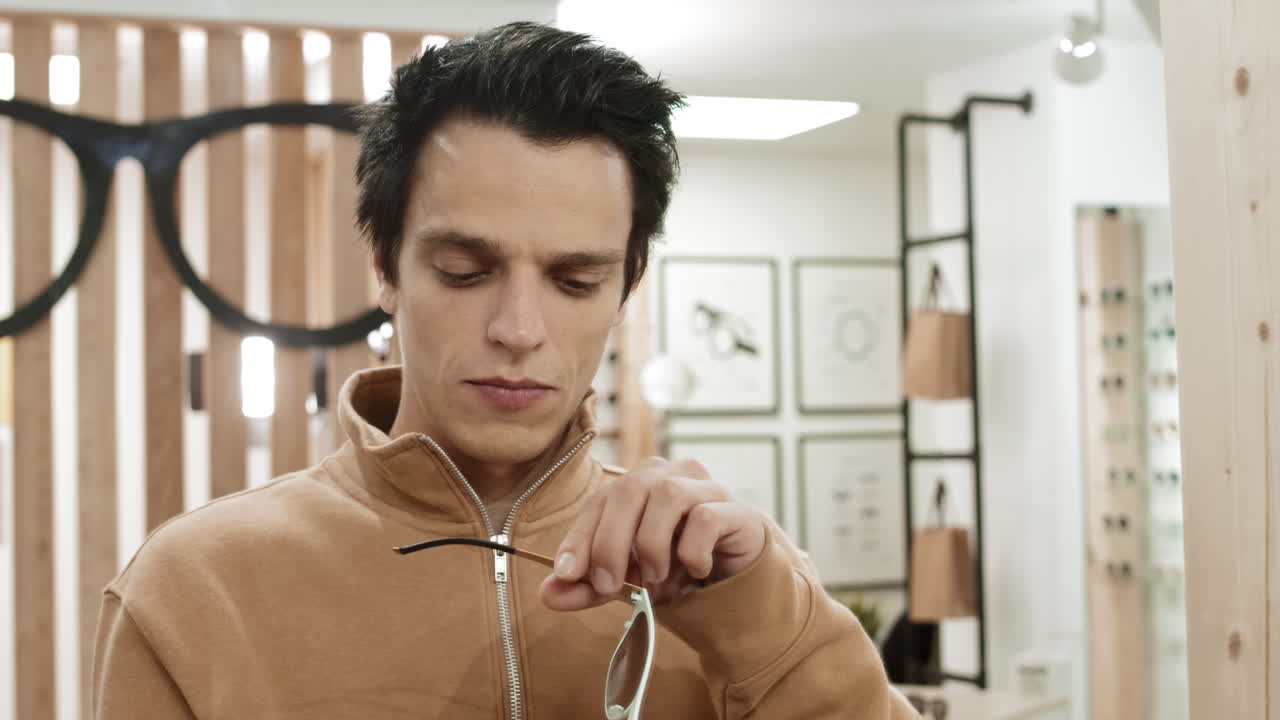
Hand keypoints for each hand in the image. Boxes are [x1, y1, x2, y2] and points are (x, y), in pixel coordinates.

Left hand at [540, 456, 767, 610]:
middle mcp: (669, 474)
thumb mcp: (627, 580)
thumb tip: (549, 594)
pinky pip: (706, 519)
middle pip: (629, 490)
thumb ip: (588, 585)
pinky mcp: (736, 508)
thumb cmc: (675, 566)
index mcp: (638, 483)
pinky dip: (692, 551)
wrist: (735, 575)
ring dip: (653, 546)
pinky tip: (695, 569)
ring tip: (656, 577)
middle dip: (611, 542)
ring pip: (668, 497)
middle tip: (610, 585)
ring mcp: (705, 486)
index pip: (600, 500)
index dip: (580, 535)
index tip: (567, 573)